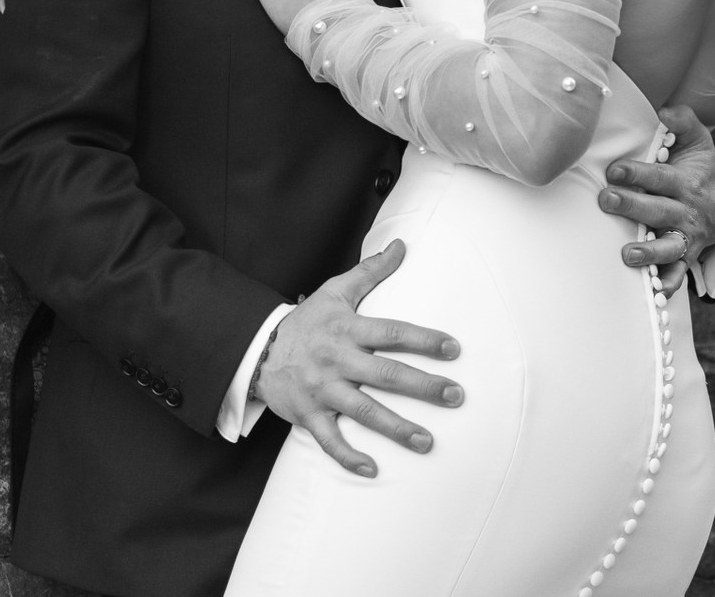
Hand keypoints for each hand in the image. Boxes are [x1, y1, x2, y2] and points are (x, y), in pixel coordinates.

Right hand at [254, 239, 464, 477]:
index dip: (423, 339)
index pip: (392, 332)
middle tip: (456, 397)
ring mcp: (322, 390)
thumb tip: (401, 245)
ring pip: (364, 412)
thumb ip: (371, 271)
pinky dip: (349, 457)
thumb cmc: (306, 321)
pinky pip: (329, 440)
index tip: (454, 348)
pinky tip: (373, 470)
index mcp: (347, 329)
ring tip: (428, 442)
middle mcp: (337, 360)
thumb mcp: (335, 291)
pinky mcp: (308, 415)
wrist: (257, 350)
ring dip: (397, 429)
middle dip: (423, 387)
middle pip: (386, 374)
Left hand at [598, 105, 714, 294]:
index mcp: (685, 181)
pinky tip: (653, 294)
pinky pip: (678, 274)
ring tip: (628, 254)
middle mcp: (686, 210)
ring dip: (649, 253)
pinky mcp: (686, 256)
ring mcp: (686, 236)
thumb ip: (682, 121)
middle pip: (658, 210)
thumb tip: (664, 110)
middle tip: (607, 200)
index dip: (638, 173)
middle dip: (632, 207)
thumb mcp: (697, 139)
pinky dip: (667, 285)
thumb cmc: (699, 165)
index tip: (614, 170)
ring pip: (669, 247)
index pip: (659, 177)